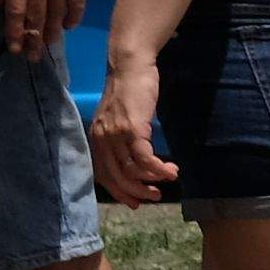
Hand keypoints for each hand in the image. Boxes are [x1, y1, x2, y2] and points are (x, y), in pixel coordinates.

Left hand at [0, 0, 75, 61]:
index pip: (15, 10)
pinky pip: (77, 2)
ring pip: (57, 13)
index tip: (16, 49)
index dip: (15, 32)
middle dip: (34, 39)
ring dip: (52, 33)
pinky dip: (73, 16)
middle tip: (33, 57)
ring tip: (48, 46)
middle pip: (37, 17)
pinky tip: (68, 27)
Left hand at [88, 74, 168, 208]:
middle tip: (156, 196)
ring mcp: (116, 134)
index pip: (103, 174)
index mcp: (97, 138)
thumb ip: (120, 137)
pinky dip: (158, 169)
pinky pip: (144, 158)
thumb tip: (134, 159)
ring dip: (153, 179)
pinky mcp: (132, 128)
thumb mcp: (118, 118)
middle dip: (137, 192)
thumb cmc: (129, 91)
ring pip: (132, 170)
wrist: (130, 67)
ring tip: (170, 178)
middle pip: (117, 176)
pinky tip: (171, 170)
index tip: (136, 202)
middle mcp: (102, 139)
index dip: (119, 191)